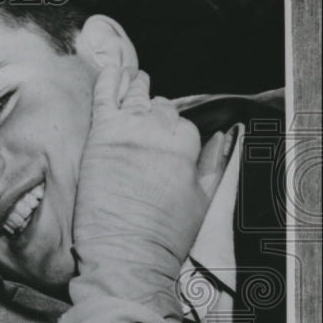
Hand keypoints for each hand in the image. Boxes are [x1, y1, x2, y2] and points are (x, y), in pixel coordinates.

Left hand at [71, 67, 206, 316]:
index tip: (162, 132)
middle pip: (155, 107)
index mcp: (188, 145)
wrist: (126, 254)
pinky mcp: (100, 136)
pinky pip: (104, 95)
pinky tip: (108, 68)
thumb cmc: (163, 235)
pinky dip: (107, 78)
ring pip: (132, 95)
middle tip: (142, 109)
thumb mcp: (202, 198)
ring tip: (129, 75)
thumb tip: (223, 138)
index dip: (169, 128)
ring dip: (132, 85)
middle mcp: (160, 132)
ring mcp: (128, 131)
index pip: (180, 122)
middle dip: (150, 110)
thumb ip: (213, 162)